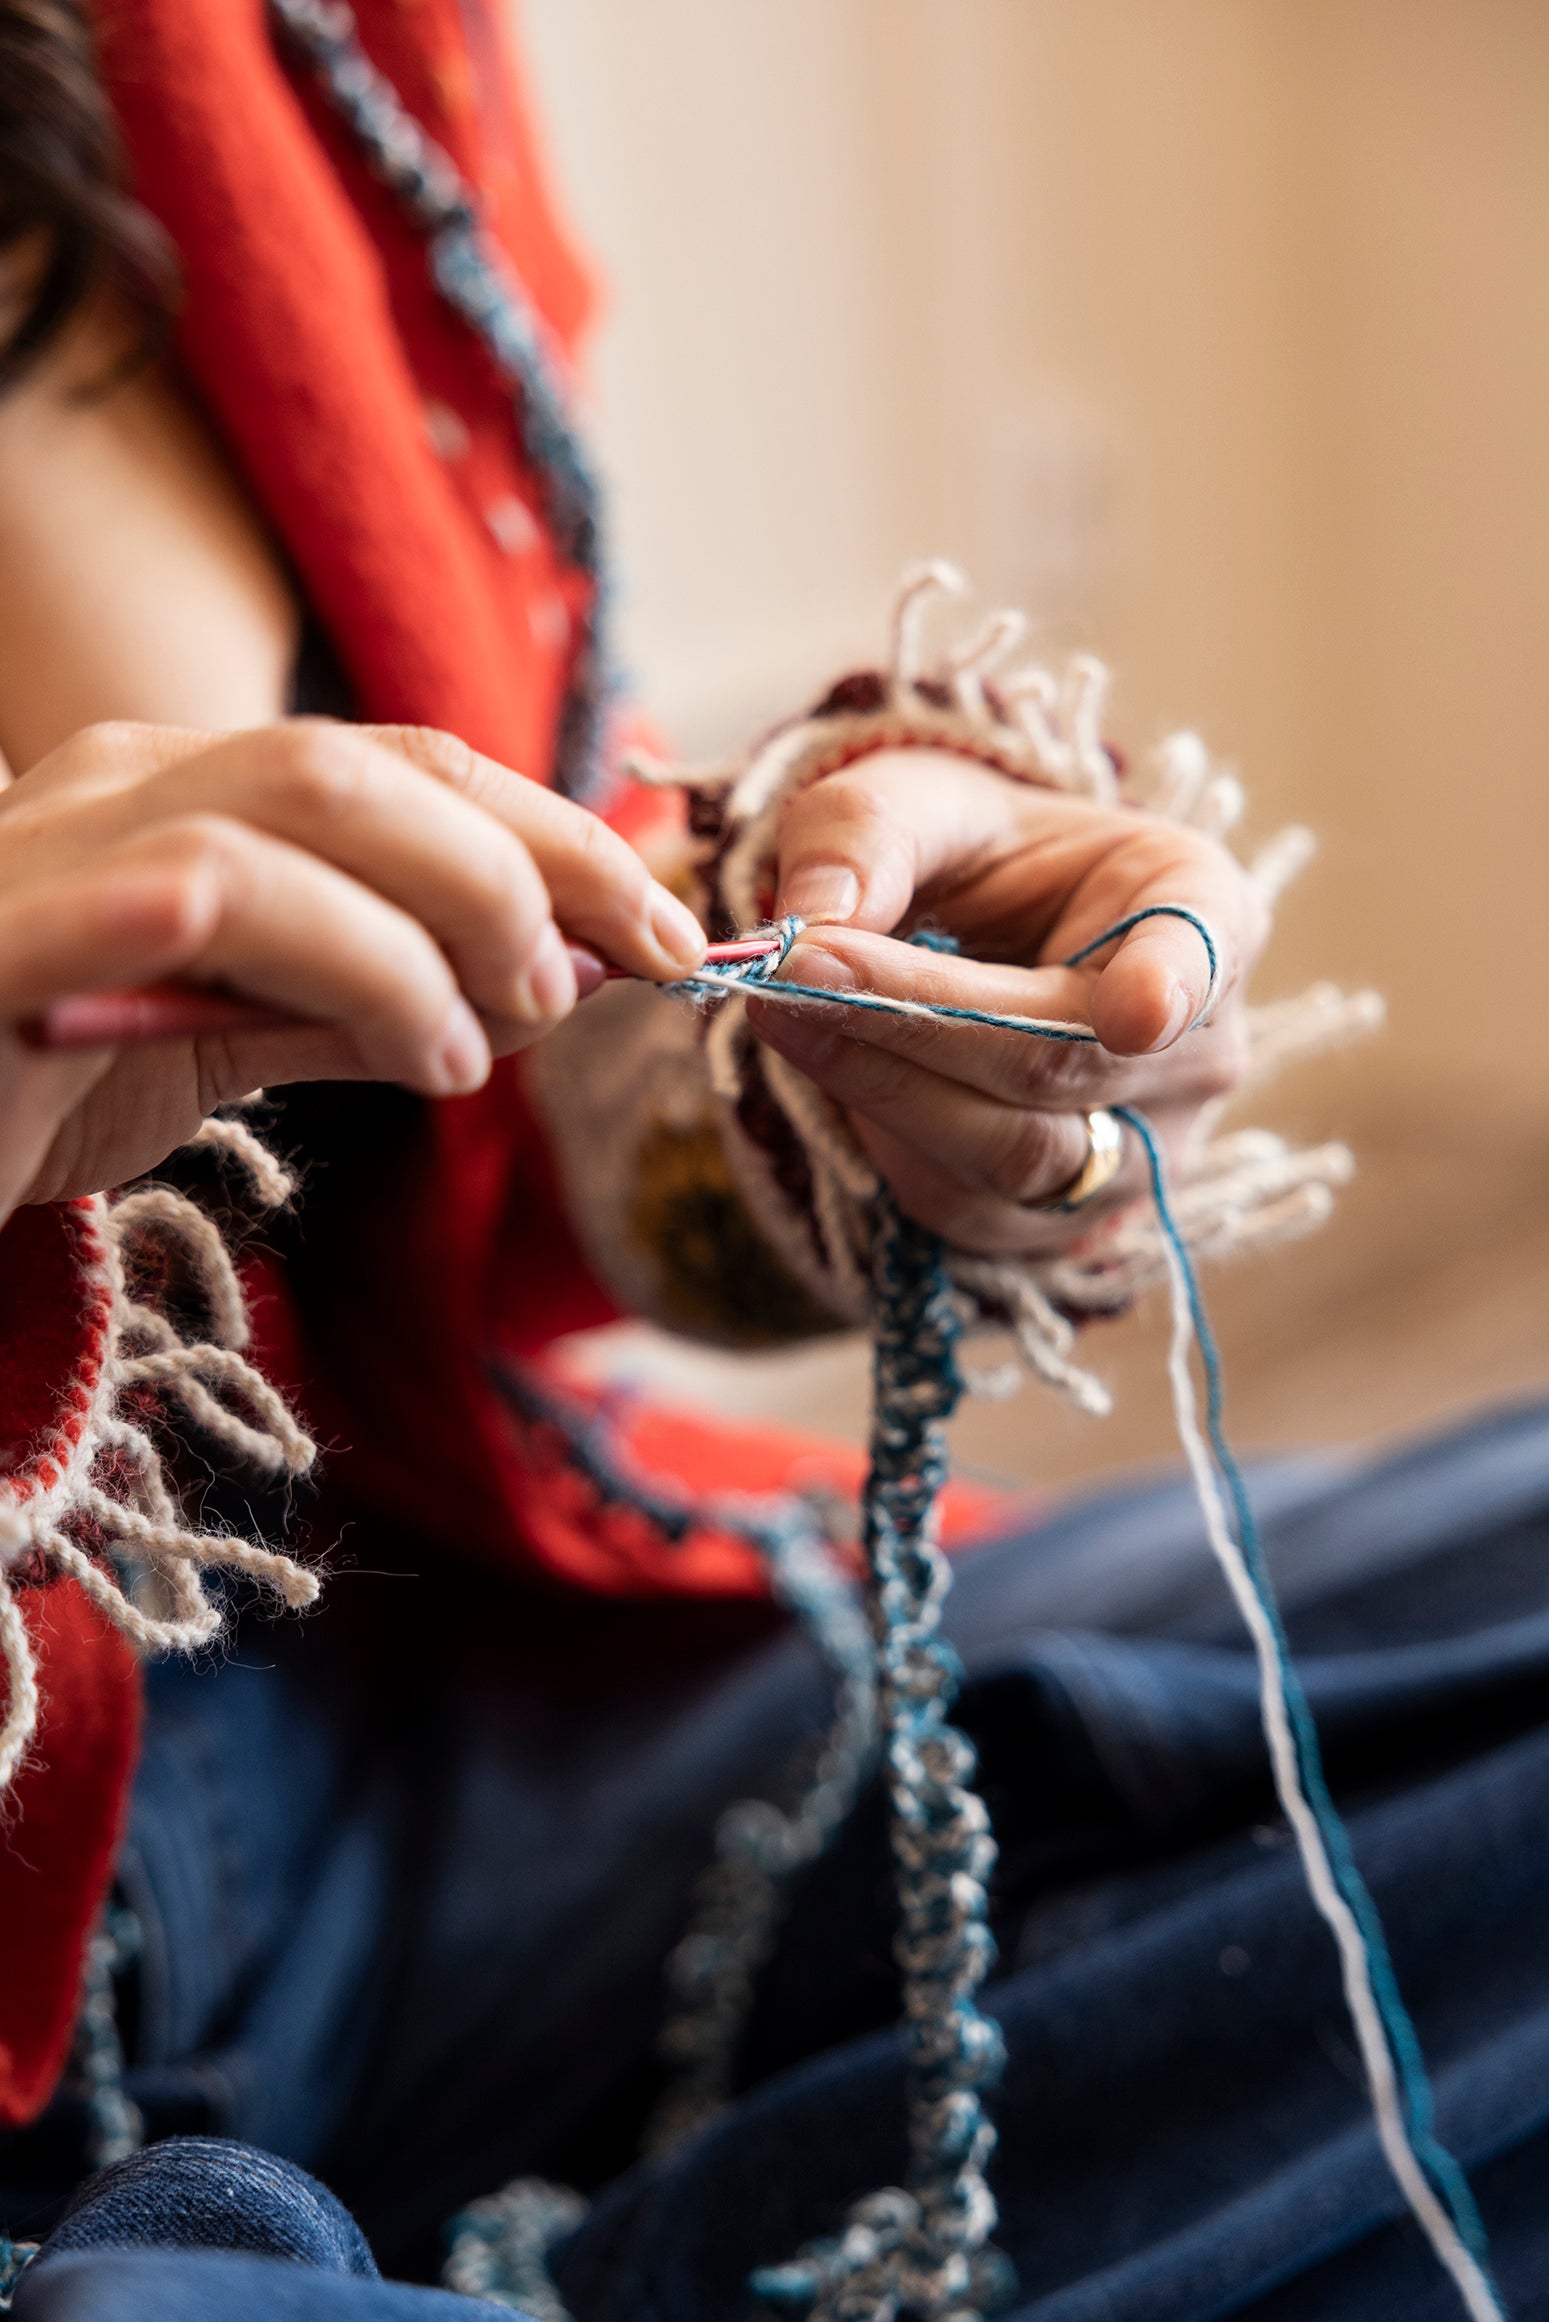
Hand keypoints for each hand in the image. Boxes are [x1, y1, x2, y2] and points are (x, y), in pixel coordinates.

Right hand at [0, 718, 705, 1221]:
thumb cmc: (4, 1084)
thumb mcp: (217, 1042)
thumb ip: (356, 1004)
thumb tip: (529, 993)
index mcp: (182, 790)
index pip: (405, 767)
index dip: (555, 831)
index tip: (665, 921)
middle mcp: (129, 778)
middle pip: (388, 760)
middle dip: (547, 854)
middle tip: (636, 963)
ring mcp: (68, 836)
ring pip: (318, 800)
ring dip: (462, 908)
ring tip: (517, 1022)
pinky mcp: (26, 924)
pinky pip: (221, 898)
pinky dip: (360, 966)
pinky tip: (429, 1051)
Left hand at [747, 748, 1267, 1253]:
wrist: (976, 940)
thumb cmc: (968, 855)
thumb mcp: (915, 797)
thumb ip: (866, 834)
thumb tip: (814, 919)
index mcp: (1198, 906)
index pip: (1202, 952)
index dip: (1172, 986)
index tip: (1133, 1011)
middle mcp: (1198, 1045)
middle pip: (1061, 1065)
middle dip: (915, 1020)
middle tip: (794, 970)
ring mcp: (1147, 1148)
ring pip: (1013, 1155)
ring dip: (880, 1088)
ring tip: (783, 1011)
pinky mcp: (1069, 1221)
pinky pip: (968, 1208)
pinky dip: (884, 1143)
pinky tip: (835, 1071)